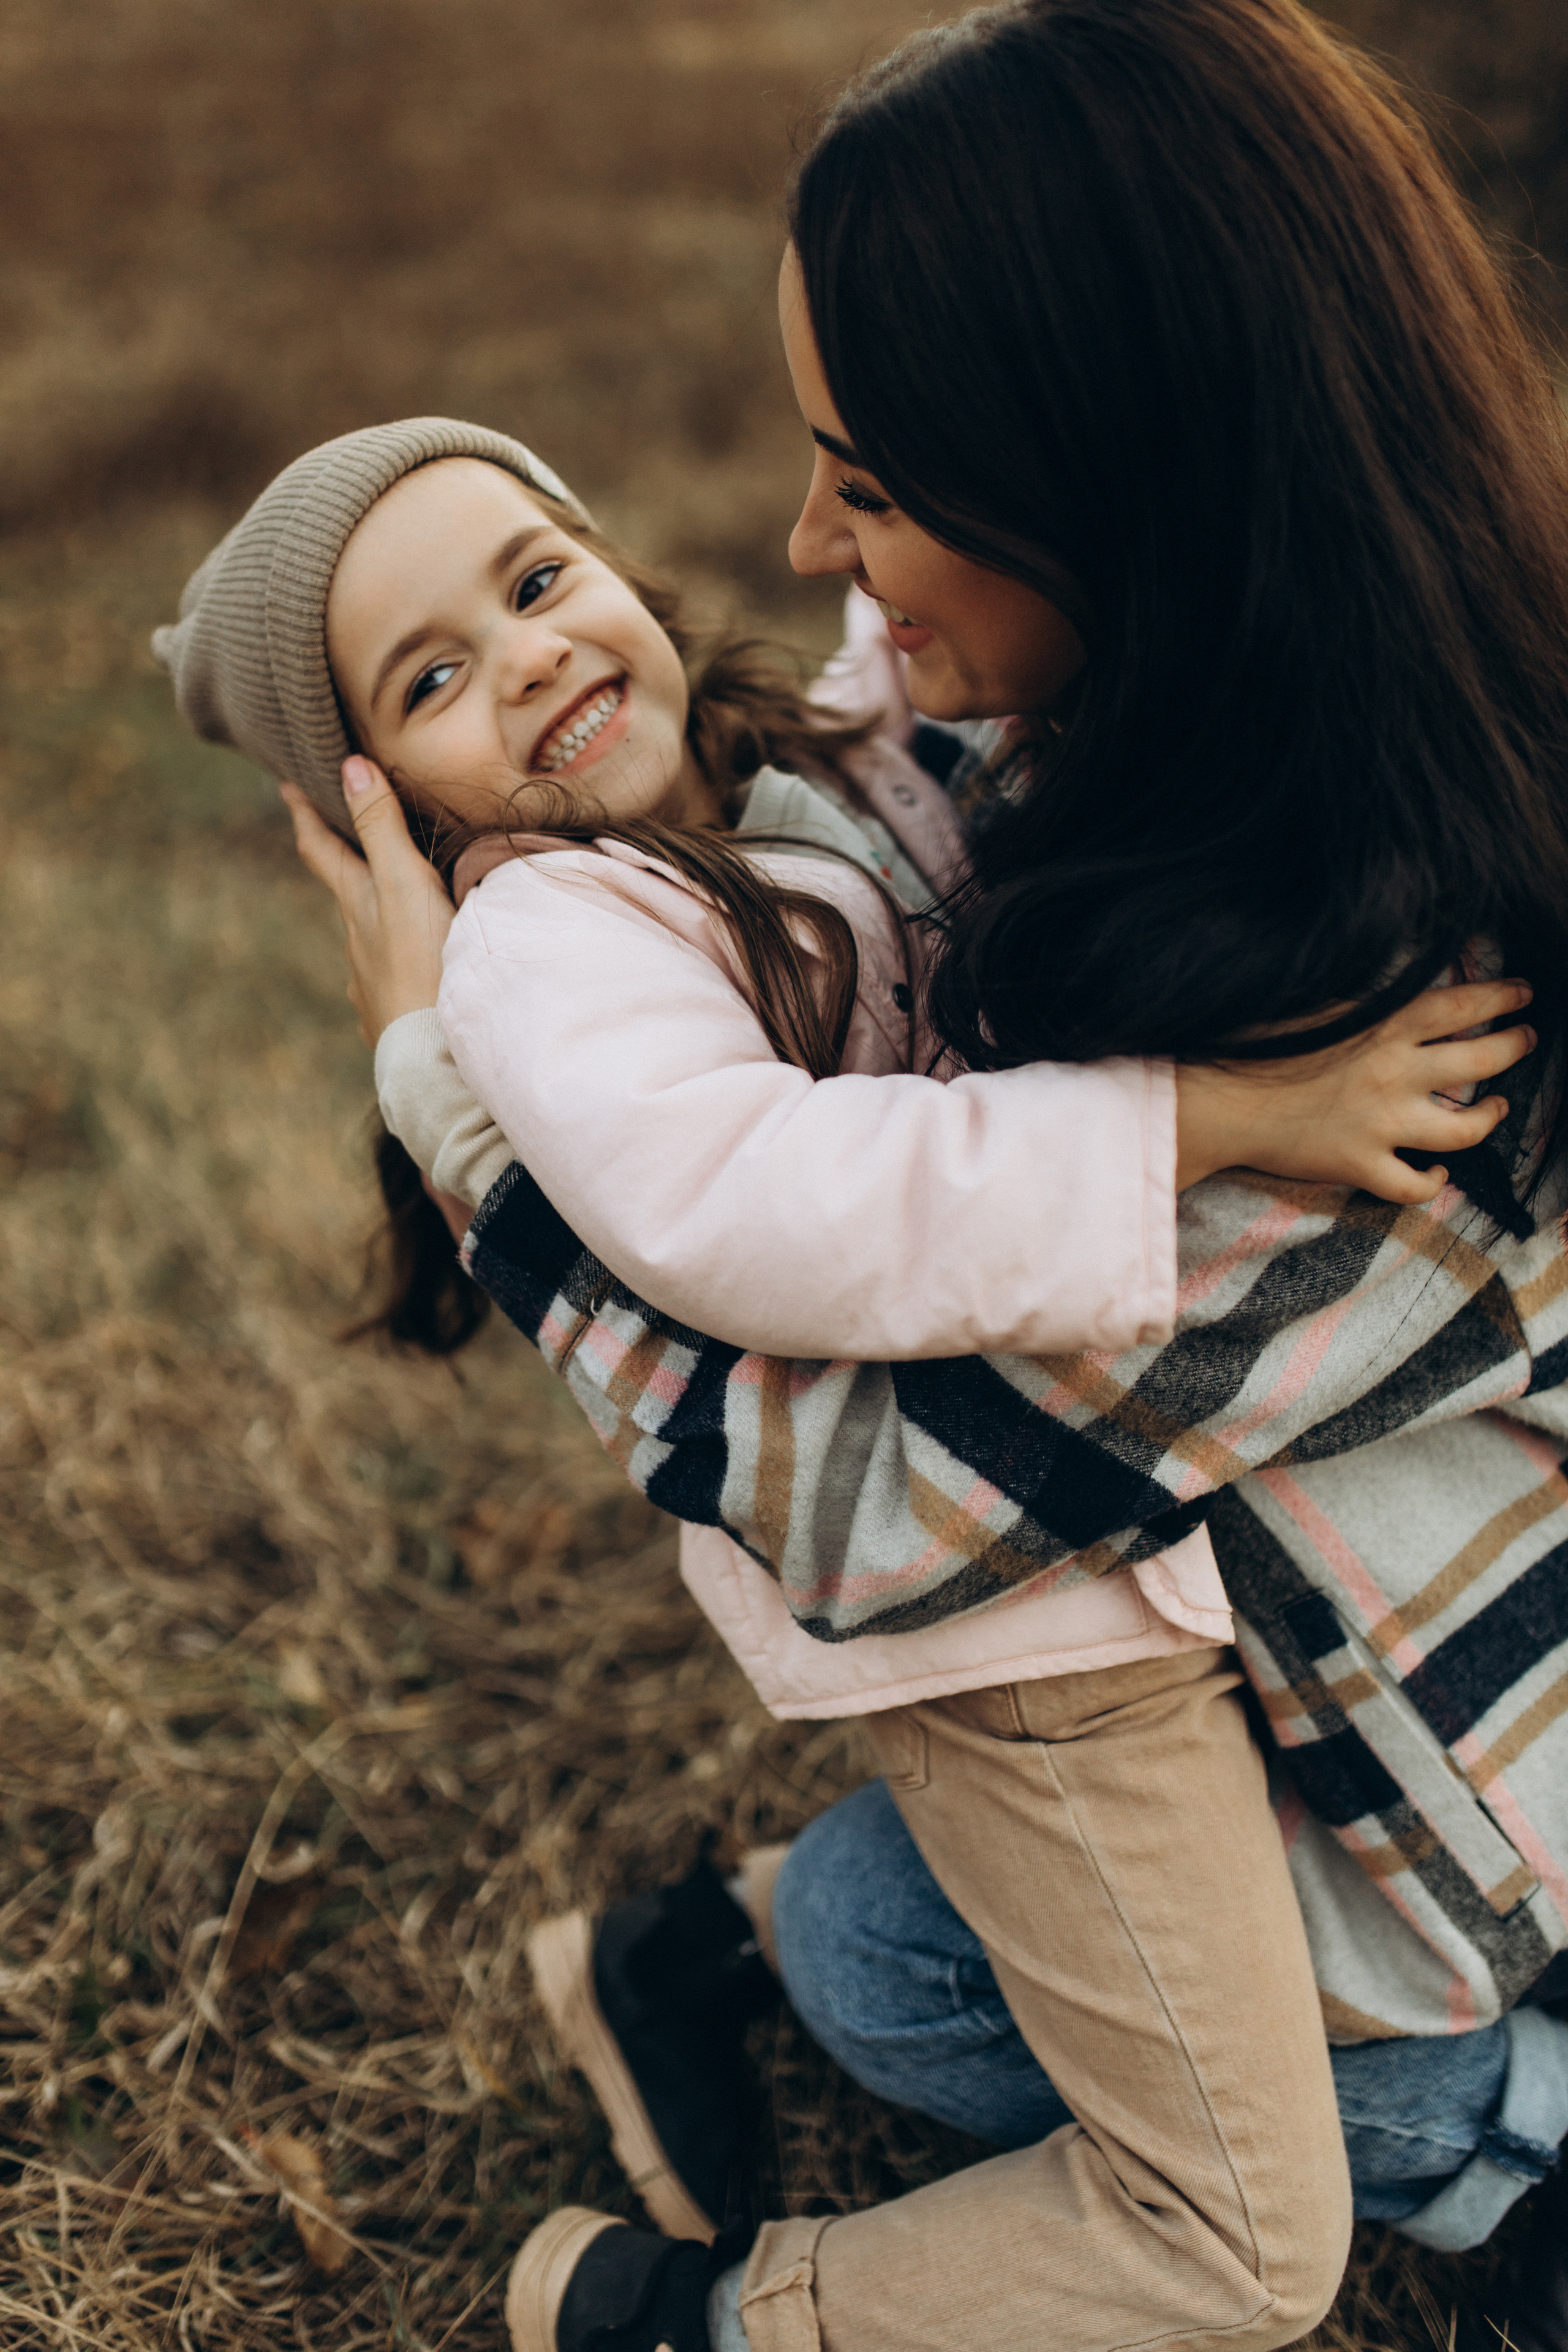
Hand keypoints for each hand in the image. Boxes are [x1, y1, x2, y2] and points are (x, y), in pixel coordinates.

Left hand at [281, 758, 453, 1047]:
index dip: (305, 817)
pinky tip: (416, 981)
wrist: (433, 1056)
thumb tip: (350, 766)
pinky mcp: (393, 1022)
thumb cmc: (425, 965)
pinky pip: (392, 988)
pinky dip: (401, 972)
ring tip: (401, 915)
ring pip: (369, 945)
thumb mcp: (405, 886)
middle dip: (347, 870)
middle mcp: (356, 946)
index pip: (322, 852)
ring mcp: (371, 988)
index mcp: (358, 907)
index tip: (286, 788)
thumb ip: (382, 829)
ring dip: (379, 925)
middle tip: (346, 844)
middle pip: (346, 898)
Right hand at [1175, 978, 1536, 1202]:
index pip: (1463, 1004)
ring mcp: (1382, 1123)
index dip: (1502, 998)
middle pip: (1481, 1060)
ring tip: (1498, 1107)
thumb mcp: (1316, 1003)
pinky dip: (1434, 1181)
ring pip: (1466, 1128)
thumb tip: (1395, 987)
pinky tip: (1438, 1172)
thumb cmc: (1255, 1043)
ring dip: (1491, 1116)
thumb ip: (1364, 999)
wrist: (1218, 1098)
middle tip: (1524, 1041)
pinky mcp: (1360, 1164)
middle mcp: (1393, 1072)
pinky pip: (1416, 1184)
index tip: (1523, 994)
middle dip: (1513, 1048)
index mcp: (1383, 1023)